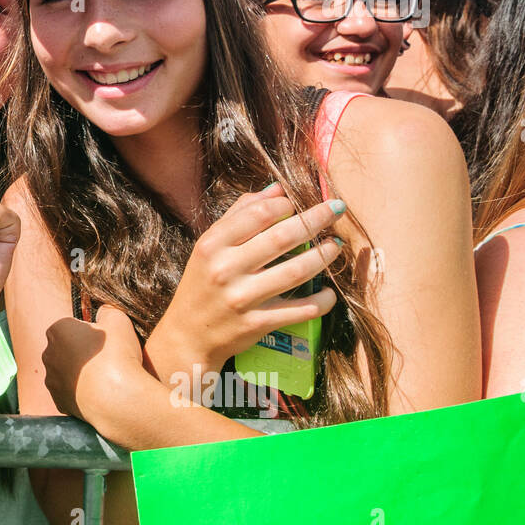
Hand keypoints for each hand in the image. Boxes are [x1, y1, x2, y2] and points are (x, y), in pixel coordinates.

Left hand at [42, 305, 142, 424]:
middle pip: (66, 349)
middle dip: (81, 353)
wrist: (118, 397)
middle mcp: (48, 354)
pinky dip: (81, 393)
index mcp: (57, 330)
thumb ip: (107, 311)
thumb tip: (103, 314)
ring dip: (80, 374)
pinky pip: (70, 393)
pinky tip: (98, 393)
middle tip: (105, 359)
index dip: (90, 333)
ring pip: (66, 372)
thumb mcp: (118, 318)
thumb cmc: (117, 355)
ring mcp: (51, 380)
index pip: (71, 326)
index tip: (104, 341)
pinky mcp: (59, 402)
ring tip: (104, 378)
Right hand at [149, 183, 343, 377]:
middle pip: (283, 238)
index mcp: (212, 245)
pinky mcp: (258, 324)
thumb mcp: (209, 246)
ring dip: (324, 256)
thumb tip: (277, 190)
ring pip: (297, 271)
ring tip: (336, 245)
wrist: (188, 335)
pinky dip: (322, 300)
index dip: (285, 204)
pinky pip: (301, 309)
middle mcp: (225, 270)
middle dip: (316, 219)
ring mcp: (243, 298)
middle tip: (337, 209)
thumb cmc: (202, 283)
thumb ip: (239, 215)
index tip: (296, 204)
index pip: (258, 214)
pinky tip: (329, 291)